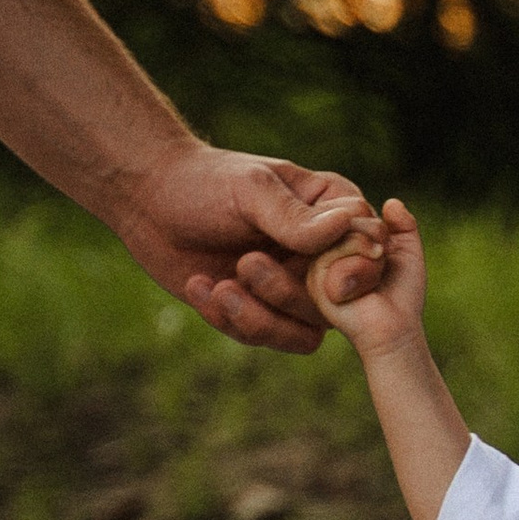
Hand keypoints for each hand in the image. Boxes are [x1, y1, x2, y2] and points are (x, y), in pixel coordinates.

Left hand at [114, 143, 385, 355]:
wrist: (149, 200)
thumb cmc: (204, 181)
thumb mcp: (251, 190)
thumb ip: (296, 216)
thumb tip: (347, 227)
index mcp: (333, 212)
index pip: (369, 249)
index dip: (358, 272)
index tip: (329, 281)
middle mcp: (321, 254)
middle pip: (340, 302)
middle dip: (290, 295)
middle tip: (245, 264)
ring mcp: (293, 286)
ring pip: (307, 331)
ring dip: (261, 319)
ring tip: (218, 288)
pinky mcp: (261, 311)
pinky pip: (266, 337)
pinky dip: (231, 320)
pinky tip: (199, 285)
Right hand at [314, 195, 424, 359]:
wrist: (397, 329)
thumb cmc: (400, 295)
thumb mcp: (407, 252)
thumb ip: (403, 224)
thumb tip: (392, 202)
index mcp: (339, 242)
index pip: (352, 208)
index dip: (378, 227)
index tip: (383, 253)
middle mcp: (322, 250)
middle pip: (346, 215)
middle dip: (376, 238)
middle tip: (379, 268)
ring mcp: (315, 265)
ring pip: (343, 232)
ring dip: (371, 256)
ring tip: (372, 280)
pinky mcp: (314, 281)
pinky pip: (337, 253)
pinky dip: (361, 270)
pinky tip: (362, 291)